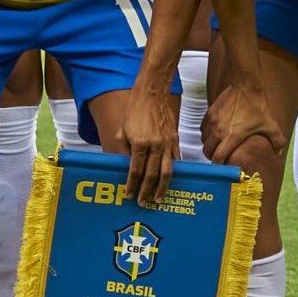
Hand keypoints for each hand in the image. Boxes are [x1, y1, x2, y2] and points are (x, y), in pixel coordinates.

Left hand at [121, 81, 180, 204]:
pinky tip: (169, 181)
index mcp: (140, 143)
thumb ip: (123, 151)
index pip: (135, 171)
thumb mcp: (122, 132)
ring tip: (159, 198)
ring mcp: (167, 144)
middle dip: (147, 191)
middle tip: (143, 202)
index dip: (131, 185)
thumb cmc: (134, 110)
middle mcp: (155, 146)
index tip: (128, 195)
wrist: (152, 94)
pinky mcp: (174, 140)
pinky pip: (175, 161)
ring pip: (167, 172)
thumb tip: (123, 168)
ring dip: (163, 188)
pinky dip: (173, 173)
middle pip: (152, 175)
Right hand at [200, 81, 286, 170]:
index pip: (218, 157)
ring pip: (203, 140)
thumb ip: (277, 141)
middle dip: (212, 156)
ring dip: (209, 145)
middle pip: (207, 151)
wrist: (246, 86)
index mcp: (232, 136)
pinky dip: (206, 133)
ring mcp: (213, 121)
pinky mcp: (209, 113)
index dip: (218, 165)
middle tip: (219, 157)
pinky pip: (202, 129)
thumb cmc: (257, 106)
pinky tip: (215, 133)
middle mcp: (219, 130)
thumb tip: (279, 153)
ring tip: (217, 146)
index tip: (223, 167)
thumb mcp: (270, 125)